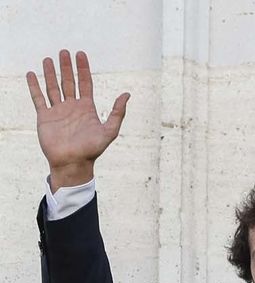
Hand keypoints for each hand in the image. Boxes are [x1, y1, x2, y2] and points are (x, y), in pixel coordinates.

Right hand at [26, 50, 128, 190]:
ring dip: (50, 73)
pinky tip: (32, 74)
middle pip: (69, 82)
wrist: (73, 163)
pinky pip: (38, 98)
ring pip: (53, 87)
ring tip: (48, 59)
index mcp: (87, 108)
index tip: (81, 54)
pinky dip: (34, 87)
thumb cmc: (92, 149)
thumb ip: (118, 113)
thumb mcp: (110, 131)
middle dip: (66, 67)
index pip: (85, 83)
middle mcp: (72, 107)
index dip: (83, 69)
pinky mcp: (45, 117)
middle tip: (64, 51)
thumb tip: (127, 94)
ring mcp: (58, 111)